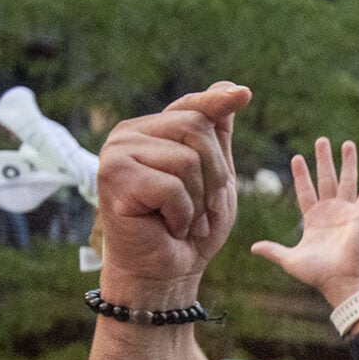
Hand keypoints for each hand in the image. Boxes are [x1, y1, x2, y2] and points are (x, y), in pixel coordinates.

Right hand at [93, 82, 252, 306]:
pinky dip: (182, 214)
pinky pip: (172, 187)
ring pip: (187, 159)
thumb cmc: (189, 229)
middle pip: (196, 128)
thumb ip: (216, 137)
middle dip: (216, 174)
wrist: (165, 273)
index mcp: (150, 131)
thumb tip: (228, 86)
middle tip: (206, 208)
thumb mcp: (214, 178)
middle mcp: (128, 135)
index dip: (217, 102)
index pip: (189, 107)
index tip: (243, 95)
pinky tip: (167, 227)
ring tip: (184, 220)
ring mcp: (116, 154)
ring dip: (199, 200)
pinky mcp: (115, 178)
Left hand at [249, 138, 358, 303]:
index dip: (301, 175)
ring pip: (347, 180)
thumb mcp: (290, 260)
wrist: (341, 280)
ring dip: (347, 162)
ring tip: (347, 143)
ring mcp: (347, 211)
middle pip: (326, 179)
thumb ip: (273, 251)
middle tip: (321, 141)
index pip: (305, 191)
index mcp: (313, 219)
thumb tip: (253, 248)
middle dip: (324, 160)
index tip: (297, 158)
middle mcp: (330, 212)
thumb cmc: (317, 274)